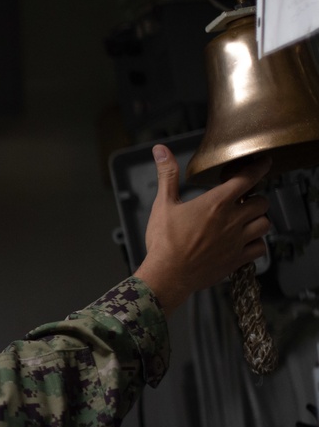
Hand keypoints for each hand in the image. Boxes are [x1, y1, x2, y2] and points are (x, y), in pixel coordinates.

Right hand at [134, 144, 271, 316]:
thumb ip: (167, 176)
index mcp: (216, 203)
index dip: (259, 168)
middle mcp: (232, 220)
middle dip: (255, 198)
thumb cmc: (164, 242)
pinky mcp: (237, 259)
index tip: (264, 163)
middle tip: (244, 200)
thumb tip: (160, 150)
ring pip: (265, 224)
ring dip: (258, 220)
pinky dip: (256, 243)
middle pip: (262, 201)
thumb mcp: (163, 205)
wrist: (167, 275)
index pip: (247, 178)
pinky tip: (244, 242)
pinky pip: (260, 248)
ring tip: (246, 220)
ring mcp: (237, 241)